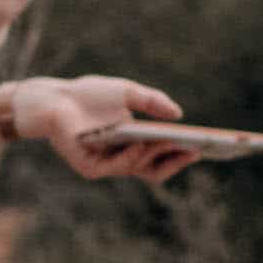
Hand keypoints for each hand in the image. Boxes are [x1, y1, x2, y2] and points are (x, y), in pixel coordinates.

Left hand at [15, 75, 197, 181]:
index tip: (207, 144)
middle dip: (178, 159)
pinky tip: (141, 144)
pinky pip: (117, 167)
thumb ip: (153, 102)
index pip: (165, 156)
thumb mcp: (128, 93)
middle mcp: (123, 158)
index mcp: (135, 144)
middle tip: (198, 149)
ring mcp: (107, 165)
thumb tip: (180, 115)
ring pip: (140, 169)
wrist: (55, 99)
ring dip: (158, 156)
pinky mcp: (91, 168)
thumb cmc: (89, 95)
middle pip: (158, 169)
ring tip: (174, 142)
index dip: (185, 152)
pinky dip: (131, 157)